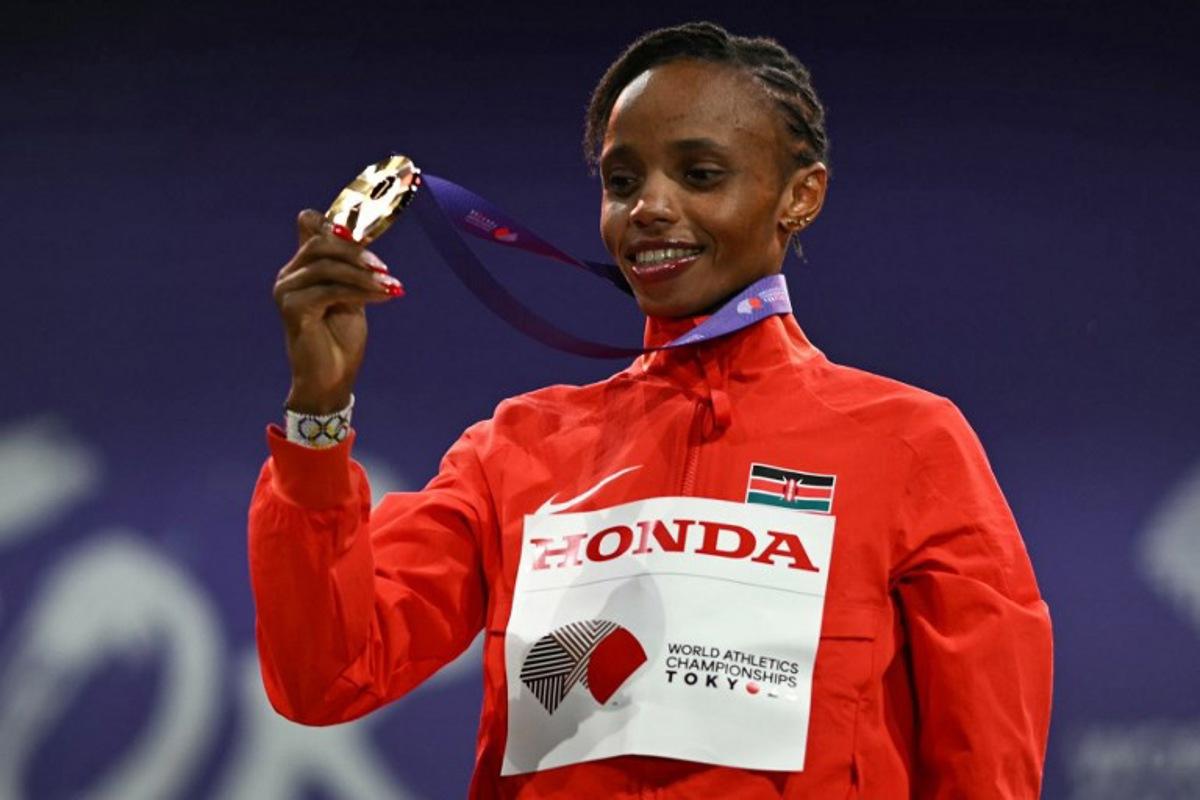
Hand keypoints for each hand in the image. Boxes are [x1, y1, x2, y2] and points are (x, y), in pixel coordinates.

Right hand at [273, 210, 403, 413]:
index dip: (338, 219)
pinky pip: (330, 289)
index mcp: (301, 267)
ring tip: (390, 285)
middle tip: (385, 267)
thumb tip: (359, 234)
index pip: (310, 224)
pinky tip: (384, 296)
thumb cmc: (340, 339)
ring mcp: (286, 291)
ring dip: (364, 275)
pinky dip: (361, 291)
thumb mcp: (351, 295)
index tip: (370, 228)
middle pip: (321, 242)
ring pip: (327, 265)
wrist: (331, 379)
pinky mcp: (292, 308)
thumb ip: (351, 267)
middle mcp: (289, 275)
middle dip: (356, 251)